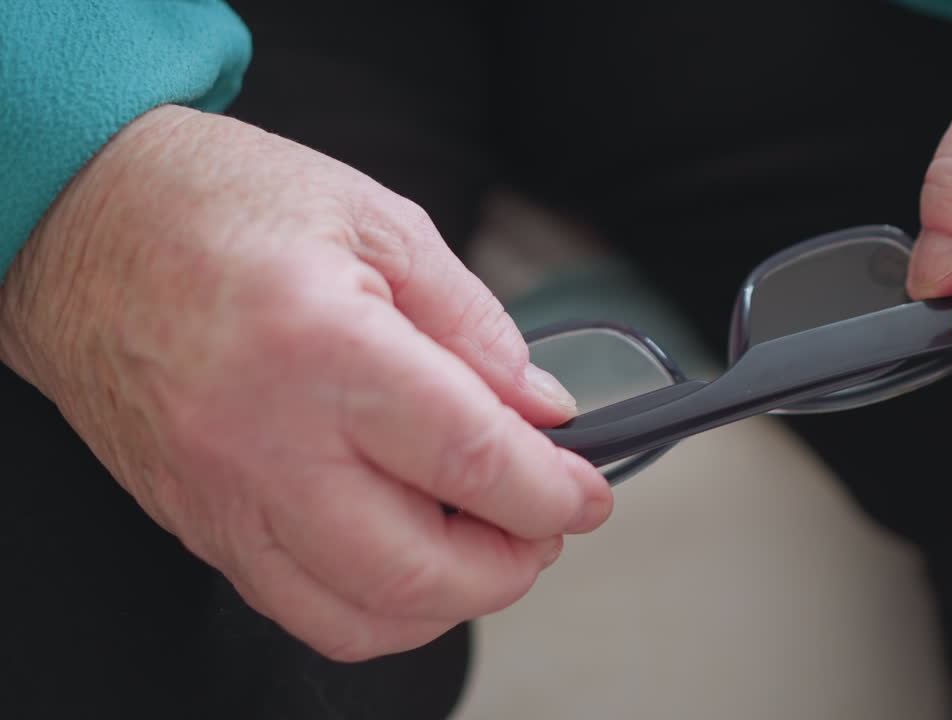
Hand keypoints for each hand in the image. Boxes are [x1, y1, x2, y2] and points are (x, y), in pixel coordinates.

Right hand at [0, 105, 611, 659]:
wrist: (79, 222)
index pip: (472, 460)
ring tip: (487, 541)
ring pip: (360, 615)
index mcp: (323, 347)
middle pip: (420, 570)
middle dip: (514, 563)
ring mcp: (224, 497)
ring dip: (451, 599)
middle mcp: (266, 442)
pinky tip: (412, 554)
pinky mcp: (201, 523)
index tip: (588, 491)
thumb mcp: (378, 222)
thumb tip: (541, 410)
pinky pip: (299, 608)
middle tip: (547, 521)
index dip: (553, 491)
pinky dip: (378, 605)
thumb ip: (475, 326)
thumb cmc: (217, 203)